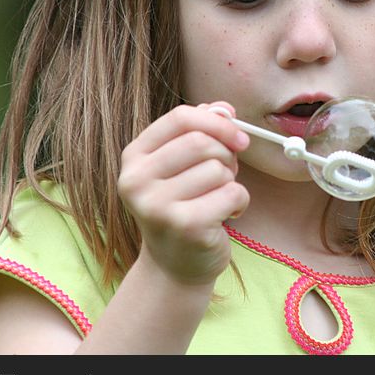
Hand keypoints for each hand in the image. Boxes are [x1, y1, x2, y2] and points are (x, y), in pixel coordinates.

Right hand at [117, 102, 250, 286]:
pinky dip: (240, 202)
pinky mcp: (185, 226)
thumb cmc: (184, 206)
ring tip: (218, 198)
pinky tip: (226, 215)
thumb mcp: (183, 166)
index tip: (238, 135)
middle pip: (202, 142)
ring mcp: (157, 205)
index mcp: (134, 157)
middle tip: (226, 174)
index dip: (216, 121)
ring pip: (219, 169)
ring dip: (231, 181)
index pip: (180, 118)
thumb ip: (201, 131)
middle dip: (226, 155)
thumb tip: (225, 108)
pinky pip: (233, 193)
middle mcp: (137, 181)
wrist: (175, 266)